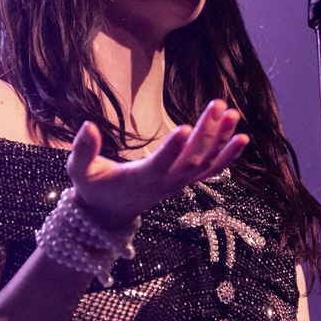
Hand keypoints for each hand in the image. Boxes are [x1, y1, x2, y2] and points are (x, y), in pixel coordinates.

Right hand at [65, 100, 247, 228]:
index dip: (172, 148)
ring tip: (233, 114)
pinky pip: (211, 171)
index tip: (185, 127)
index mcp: (140, 179)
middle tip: (218, 106)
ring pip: (206, 165)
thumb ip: (81, 150)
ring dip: (222, 141)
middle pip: (191, 160)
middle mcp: (164, 183)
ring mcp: (178, 184)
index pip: (159, 164)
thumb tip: (87, 126)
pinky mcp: (184, 182)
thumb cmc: (94, 188)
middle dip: (207, 134)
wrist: (110, 214)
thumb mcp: (79, 171)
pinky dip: (227, 155)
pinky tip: (240, 136)